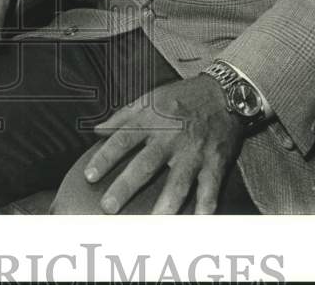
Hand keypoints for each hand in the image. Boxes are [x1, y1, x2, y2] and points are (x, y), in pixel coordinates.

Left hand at [85, 75, 243, 214]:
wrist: (224, 92)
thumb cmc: (182, 97)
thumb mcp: (149, 98)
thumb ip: (122, 116)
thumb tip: (97, 131)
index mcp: (152, 120)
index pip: (123, 140)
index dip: (105, 158)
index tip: (89, 176)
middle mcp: (171, 138)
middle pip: (145, 165)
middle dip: (126, 187)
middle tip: (109, 207)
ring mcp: (193, 152)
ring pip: (178, 181)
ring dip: (166, 203)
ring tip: (153, 222)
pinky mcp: (214, 162)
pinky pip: (209, 188)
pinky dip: (205, 207)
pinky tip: (198, 223)